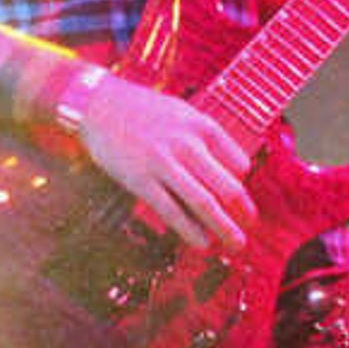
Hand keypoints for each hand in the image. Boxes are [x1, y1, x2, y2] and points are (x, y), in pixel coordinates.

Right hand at [67, 72, 255, 249]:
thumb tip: (227, 166)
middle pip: (227, 186)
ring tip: (236, 244)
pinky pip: (171, 211)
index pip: (238, 162)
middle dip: (243, 211)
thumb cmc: (141, 109)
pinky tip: (203, 243)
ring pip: (203, 202)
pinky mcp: (140, 180)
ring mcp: (163, 163)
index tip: (242, 200)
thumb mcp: (181, 112)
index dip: (243, 184)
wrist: (97, 103)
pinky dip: (190, 230)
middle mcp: (186, 144)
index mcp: (201, 125)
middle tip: (251, 227)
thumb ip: (203, 137)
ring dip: (224, 227)